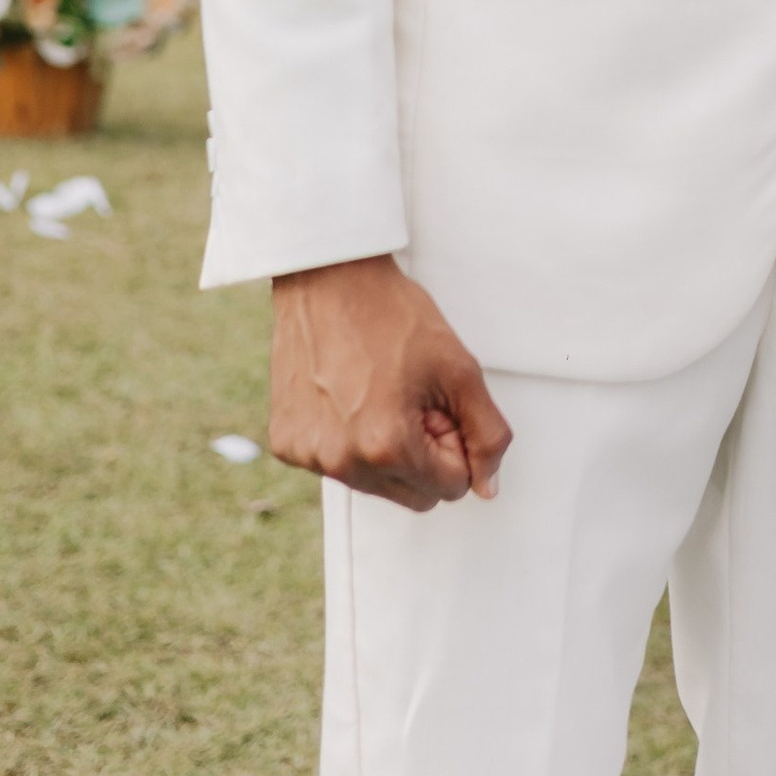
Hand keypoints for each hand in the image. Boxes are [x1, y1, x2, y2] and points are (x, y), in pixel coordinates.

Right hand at [269, 253, 512, 511]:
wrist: (330, 279)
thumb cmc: (392, 315)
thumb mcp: (459, 370)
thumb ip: (487, 434)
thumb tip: (488, 487)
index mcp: (387, 447)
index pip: (451, 488)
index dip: (456, 442)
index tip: (439, 402)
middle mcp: (342, 462)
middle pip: (413, 496)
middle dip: (425, 455)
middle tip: (414, 398)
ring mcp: (309, 456)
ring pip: (374, 484)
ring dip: (387, 450)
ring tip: (380, 393)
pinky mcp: (287, 445)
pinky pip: (336, 465)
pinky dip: (349, 440)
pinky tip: (347, 395)